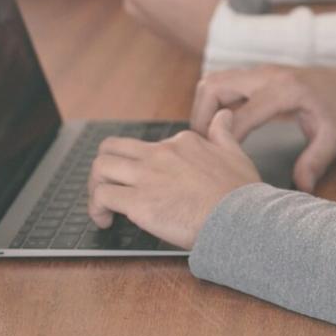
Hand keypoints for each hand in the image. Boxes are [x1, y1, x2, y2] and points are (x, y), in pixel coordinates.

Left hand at [86, 109, 259, 248]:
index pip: (147, 146)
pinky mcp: (138, 201)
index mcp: (182, 142)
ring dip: (95, 186)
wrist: (239, 218)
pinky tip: (105, 221)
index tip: (145, 184)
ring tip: (101, 206)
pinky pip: (102, 196)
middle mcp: (160, 154)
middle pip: (112, 148)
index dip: (141, 166)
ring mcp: (147, 176)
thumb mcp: (236, 153)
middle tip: (107, 186)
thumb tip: (223, 115)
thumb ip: (223, 133)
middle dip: (103, 167)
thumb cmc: (240, 194)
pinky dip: (96, 208)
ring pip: (100, 167)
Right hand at [190, 63, 335, 191]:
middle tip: (203, 148)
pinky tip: (222, 129)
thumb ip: (314, 162)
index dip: (222, 141)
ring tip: (208, 139)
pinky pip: (228, 83)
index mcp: (285, 90)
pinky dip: (217, 103)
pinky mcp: (262, 76)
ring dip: (205, 107)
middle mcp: (268, 75)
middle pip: (214, 85)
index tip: (216, 163)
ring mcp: (264, 72)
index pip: (239, 115)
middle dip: (200, 116)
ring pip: (216, 80)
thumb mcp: (335, 139)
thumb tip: (300, 189)